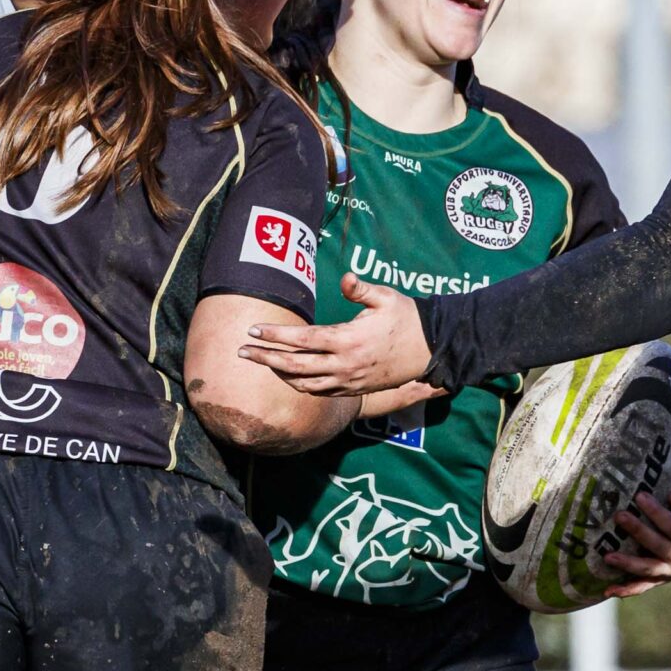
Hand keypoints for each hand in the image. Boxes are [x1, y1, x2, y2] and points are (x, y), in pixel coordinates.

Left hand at [240, 274, 430, 392]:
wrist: (430, 350)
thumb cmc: (407, 318)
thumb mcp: (387, 297)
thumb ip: (362, 289)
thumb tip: (346, 277)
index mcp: (348, 340)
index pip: (302, 339)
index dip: (275, 334)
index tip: (253, 329)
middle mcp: (344, 365)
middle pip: (294, 366)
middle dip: (264, 359)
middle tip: (240, 352)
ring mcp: (348, 381)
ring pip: (303, 383)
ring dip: (278, 373)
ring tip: (260, 362)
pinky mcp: (354, 390)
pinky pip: (319, 392)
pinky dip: (298, 385)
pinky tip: (288, 375)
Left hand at [604, 487, 670, 595]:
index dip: (658, 513)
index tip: (641, 496)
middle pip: (659, 546)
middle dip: (638, 531)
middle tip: (620, 515)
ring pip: (649, 569)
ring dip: (628, 564)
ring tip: (607, 556)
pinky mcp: (662, 577)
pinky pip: (644, 586)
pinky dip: (627, 590)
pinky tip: (609, 590)